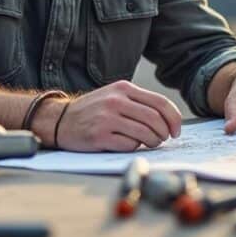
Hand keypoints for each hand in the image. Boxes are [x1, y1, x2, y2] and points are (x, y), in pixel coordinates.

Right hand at [54, 80, 181, 151]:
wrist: (59, 119)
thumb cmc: (93, 110)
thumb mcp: (115, 95)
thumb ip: (138, 102)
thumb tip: (167, 119)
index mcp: (124, 89)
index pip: (160, 102)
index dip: (174, 118)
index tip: (176, 130)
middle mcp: (116, 101)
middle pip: (155, 119)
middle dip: (164, 133)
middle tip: (164, 139)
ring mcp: (107, 118)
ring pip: (144, 134)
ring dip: (153, 142)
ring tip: (150, 143)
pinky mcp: (99, 136)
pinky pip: (128, 145)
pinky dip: (134, 147)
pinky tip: (129, 144)